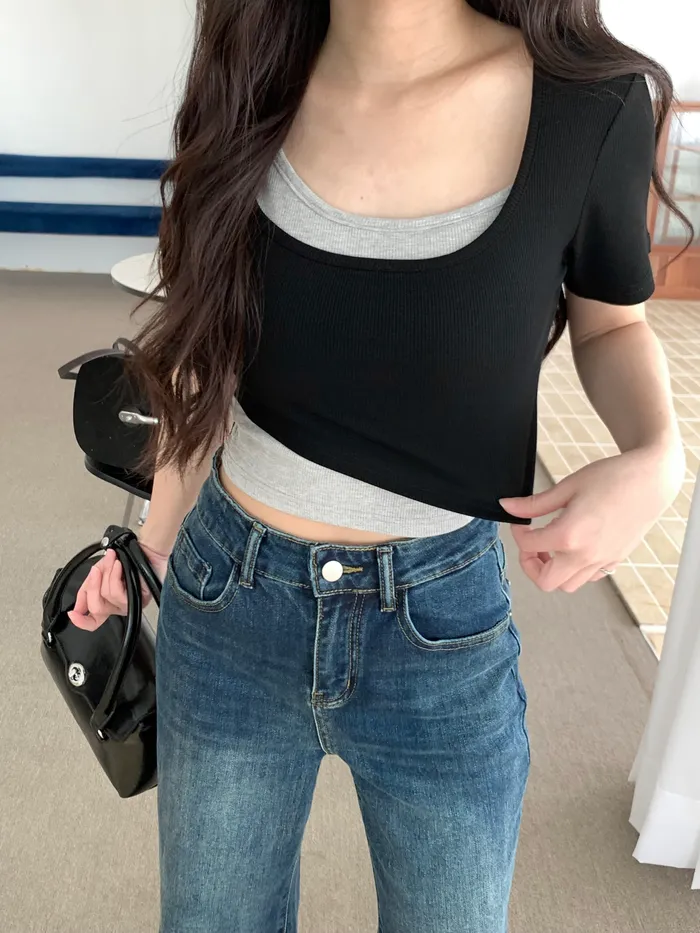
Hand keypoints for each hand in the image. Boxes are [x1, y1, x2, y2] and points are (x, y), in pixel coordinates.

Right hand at [67, 543, 169, 630]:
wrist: (146, 550)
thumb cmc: (125, 560)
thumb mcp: (99, 571)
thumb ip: (88, 586)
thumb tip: (78, 602)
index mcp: (107, 603)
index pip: (93, 621)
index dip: (81, 622)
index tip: (72, 614)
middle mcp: (117, 607)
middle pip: (96, 609)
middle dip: (92, 587)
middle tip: (96, 571)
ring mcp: (128, 605)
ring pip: (106, 597)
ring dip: (106, 575)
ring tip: (112, 561)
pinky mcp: (137, 600)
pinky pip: (117, 592)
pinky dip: (115, 576)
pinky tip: (118, 566)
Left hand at [499, 444, 684, 592]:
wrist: (650, 481)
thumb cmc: (612, 478)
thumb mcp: (567, 487)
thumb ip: (534, 503)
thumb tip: (507, 506)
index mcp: (569, 535)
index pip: (529, 546)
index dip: (518, 534)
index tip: (520, 523)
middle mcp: (586, 555)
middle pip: (546, 582)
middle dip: (531, 565)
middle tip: (531, 545)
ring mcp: (602, 560)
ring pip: (568, 585)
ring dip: (553, 571)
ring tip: (551, 546)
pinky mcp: (615, 560)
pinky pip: (588, 578)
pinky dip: (574, 570)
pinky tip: (573, 548)